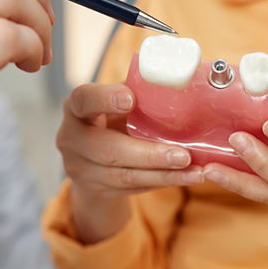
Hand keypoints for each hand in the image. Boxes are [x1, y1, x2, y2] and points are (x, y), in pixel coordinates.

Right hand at [57, 82, 203, 242]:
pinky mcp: (98, 189)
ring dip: (164, 175)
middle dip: (149, 154)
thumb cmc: (112, 118)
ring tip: (194, 172)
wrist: (91, 158)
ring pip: (125, 176)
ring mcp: (82, 169)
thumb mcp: (117, 101)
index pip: (84, 100)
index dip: (105, 99)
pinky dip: (163, 182)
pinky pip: (134, 188)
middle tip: (183, 154)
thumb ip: (138, 91)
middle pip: (108, 150)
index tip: (130, 98)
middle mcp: (72, 140)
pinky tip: (187, 178)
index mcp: (77, 108)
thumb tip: (180, 79)